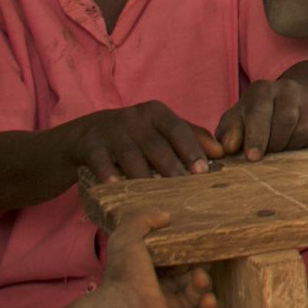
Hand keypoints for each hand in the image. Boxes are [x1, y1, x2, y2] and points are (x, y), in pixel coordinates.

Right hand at [70, 102, 224, 181]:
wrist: (86, 133)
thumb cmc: (134, 135)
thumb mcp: (160, 130)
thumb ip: (191, 138)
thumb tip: (221, 153)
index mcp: (156, 113)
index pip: (178, 129)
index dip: (191, 149)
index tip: (203, 170)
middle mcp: (134, 118)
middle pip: (156, 144)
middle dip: (171, 165)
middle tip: (185, 186)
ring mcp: (110, 131)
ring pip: (130, 154)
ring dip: (143, 174)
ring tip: (155, 194)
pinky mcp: (90, 145)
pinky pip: (100, 160)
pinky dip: (109, 173)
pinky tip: (117, 187)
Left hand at [95, 212, 218, 307]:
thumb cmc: (127, 274)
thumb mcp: (128, 237)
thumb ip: (143, 221)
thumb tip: (166, 216)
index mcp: (149, 277)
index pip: (174, 264)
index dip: (187, 254)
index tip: (197, 244)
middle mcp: (161, 296)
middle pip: (189, 280)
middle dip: (199, 268)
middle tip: (206, 257)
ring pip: (197, 298)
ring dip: (203, 285)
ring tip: (199, 277)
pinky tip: (208, 299)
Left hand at [214, 76, 307, 160]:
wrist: (286, 101)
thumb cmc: (254, 117)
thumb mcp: (236, 121)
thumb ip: (229, 134)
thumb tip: (230, 147)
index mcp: (262, 89)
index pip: (260, 113)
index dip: (256, 137)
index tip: (252, 157)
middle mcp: (288, 88)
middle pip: (286, 121)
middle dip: (275, 144)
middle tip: (268, 152)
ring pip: (304, 129)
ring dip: (291, 146)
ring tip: (282, 147)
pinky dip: (307, 146)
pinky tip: (296, 144)